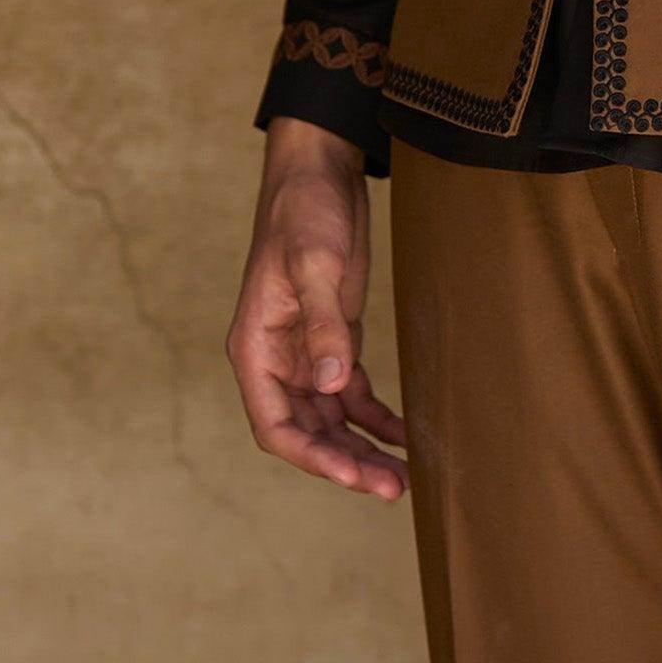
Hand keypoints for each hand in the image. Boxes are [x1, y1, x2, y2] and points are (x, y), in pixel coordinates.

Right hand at [224, 118, 408, 500]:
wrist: (319, 174)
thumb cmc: (304, 214)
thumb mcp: (315, 266)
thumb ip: (324, 327)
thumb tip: (332, 386)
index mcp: (255, 350)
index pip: (276, 426)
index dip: (313, 458)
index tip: (352, 476)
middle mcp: (275, 361)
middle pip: (308, 433)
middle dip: (346, 464)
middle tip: (393, 488)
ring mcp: (304, 355)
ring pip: (332, 421)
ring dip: (363, 449)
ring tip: (404, 477)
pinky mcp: (334, 342)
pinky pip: (352, 395)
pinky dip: (377, 418)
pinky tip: (406, 436)